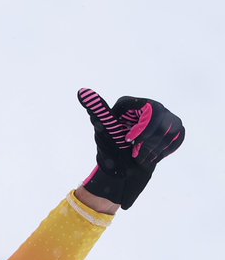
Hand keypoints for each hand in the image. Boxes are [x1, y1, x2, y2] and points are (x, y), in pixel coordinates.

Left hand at [77, 88, 183, 209]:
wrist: (122, 168)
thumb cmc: (110, 148)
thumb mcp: (103, 130)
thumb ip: (98, 111)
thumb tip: (82, 91)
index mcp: (129, 104)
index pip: (149, 110)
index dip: (143, 128)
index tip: (129, 141)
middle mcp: (149, 105)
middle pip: (162, 120)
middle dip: (149, 141)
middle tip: (135, 153)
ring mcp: (165, 116)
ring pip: (172, 130)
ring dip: (154, 148)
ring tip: (139, 155)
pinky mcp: (175, 128)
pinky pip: (178, 137)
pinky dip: (164, 150)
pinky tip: (150, 154)